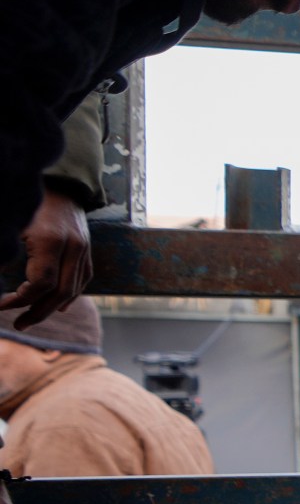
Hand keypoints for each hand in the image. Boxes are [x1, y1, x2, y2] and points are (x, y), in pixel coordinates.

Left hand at [2, 190, 93, 325]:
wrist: (58, 179)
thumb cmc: (28, 200)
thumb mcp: (11, 225)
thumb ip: (5, 253)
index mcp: (50, 241)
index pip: (40, 284)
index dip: (20, 300)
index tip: (2, 305)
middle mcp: (72, 247)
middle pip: (60, 292)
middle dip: (37, 311)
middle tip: (18, 324)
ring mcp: (84, 247)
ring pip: (74, 289)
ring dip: (53, 307)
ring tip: (32, 318)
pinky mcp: (88, 247)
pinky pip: (84, 278)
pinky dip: (72, 295)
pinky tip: (59, 305)